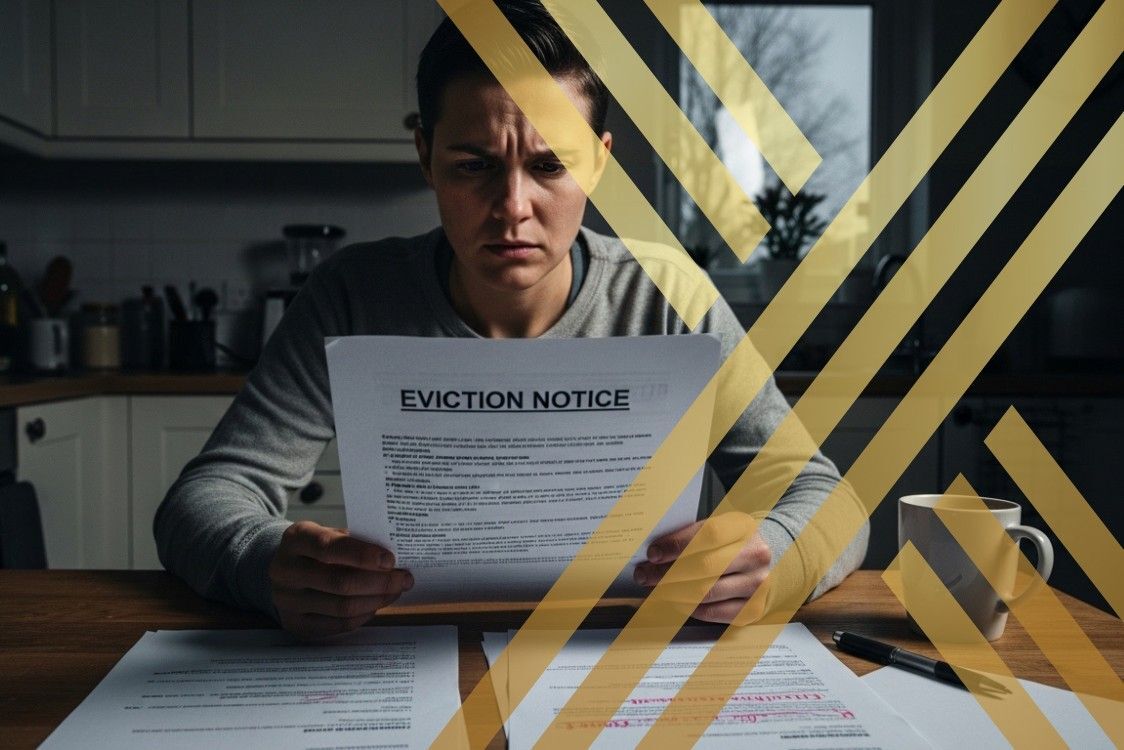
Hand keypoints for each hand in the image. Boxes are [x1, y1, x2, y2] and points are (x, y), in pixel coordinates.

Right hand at [269, 521, 412, 637]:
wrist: (284, 569)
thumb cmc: (316, 550)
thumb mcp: (329, 534)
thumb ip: (355, 542)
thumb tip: (393, 558)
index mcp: (296, 540)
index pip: (328, 547)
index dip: (362, 555)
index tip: (391, 559)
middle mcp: (285, 571)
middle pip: (340, 582)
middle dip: (379, 582)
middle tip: (404, 579)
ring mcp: (287, 601)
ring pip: (342, 607)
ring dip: (376, 600)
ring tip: (395, 591)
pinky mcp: (296, 624)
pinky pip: (338, 625)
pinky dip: (363, 615)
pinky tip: (376, 604)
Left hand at [633, 512, 770, 624]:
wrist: (765, 563)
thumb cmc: (731, 543)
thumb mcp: (718, 528)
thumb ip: (691, 536)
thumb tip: (654, 554)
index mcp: (743, 527)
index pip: (707, 535)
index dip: (676, 545)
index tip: (652, 554)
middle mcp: (755, 555)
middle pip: (703, 566)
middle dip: (666, 573)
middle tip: (643, 575)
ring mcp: (757, 584)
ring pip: (706, 592)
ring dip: (672, 592)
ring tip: (654, 589)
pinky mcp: (753, 608)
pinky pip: (713, 612)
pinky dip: (688, 608)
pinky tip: (674, 601)